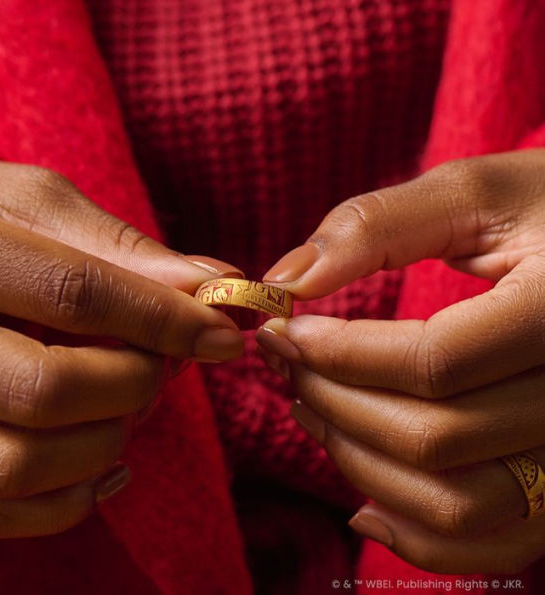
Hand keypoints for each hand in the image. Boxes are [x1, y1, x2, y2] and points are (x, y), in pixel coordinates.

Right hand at [0, 154, 243, 538]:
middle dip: (133, 384)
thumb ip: (119, 247)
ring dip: (104, 443)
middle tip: (161, 365)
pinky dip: (68, 500)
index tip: (224, 336)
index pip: (71, 294)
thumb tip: (215, 280)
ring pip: (17, 465)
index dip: (163, 320)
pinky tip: (102, 463)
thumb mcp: (32, 206)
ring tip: (126, 408)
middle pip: (44, 390)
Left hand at [256, 149, 544, 573]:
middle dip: (334, 402)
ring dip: (359, 464)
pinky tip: (363, 501)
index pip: (433, 362)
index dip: (340, 353)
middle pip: (433, 438)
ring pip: (454, 501)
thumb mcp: (473, 193)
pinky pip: (491, 541)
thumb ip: (375, 227)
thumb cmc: (544, 210)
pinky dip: (417, 536)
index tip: (285, 331)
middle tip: (286, 363)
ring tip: (310, 409)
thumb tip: (286, 279)